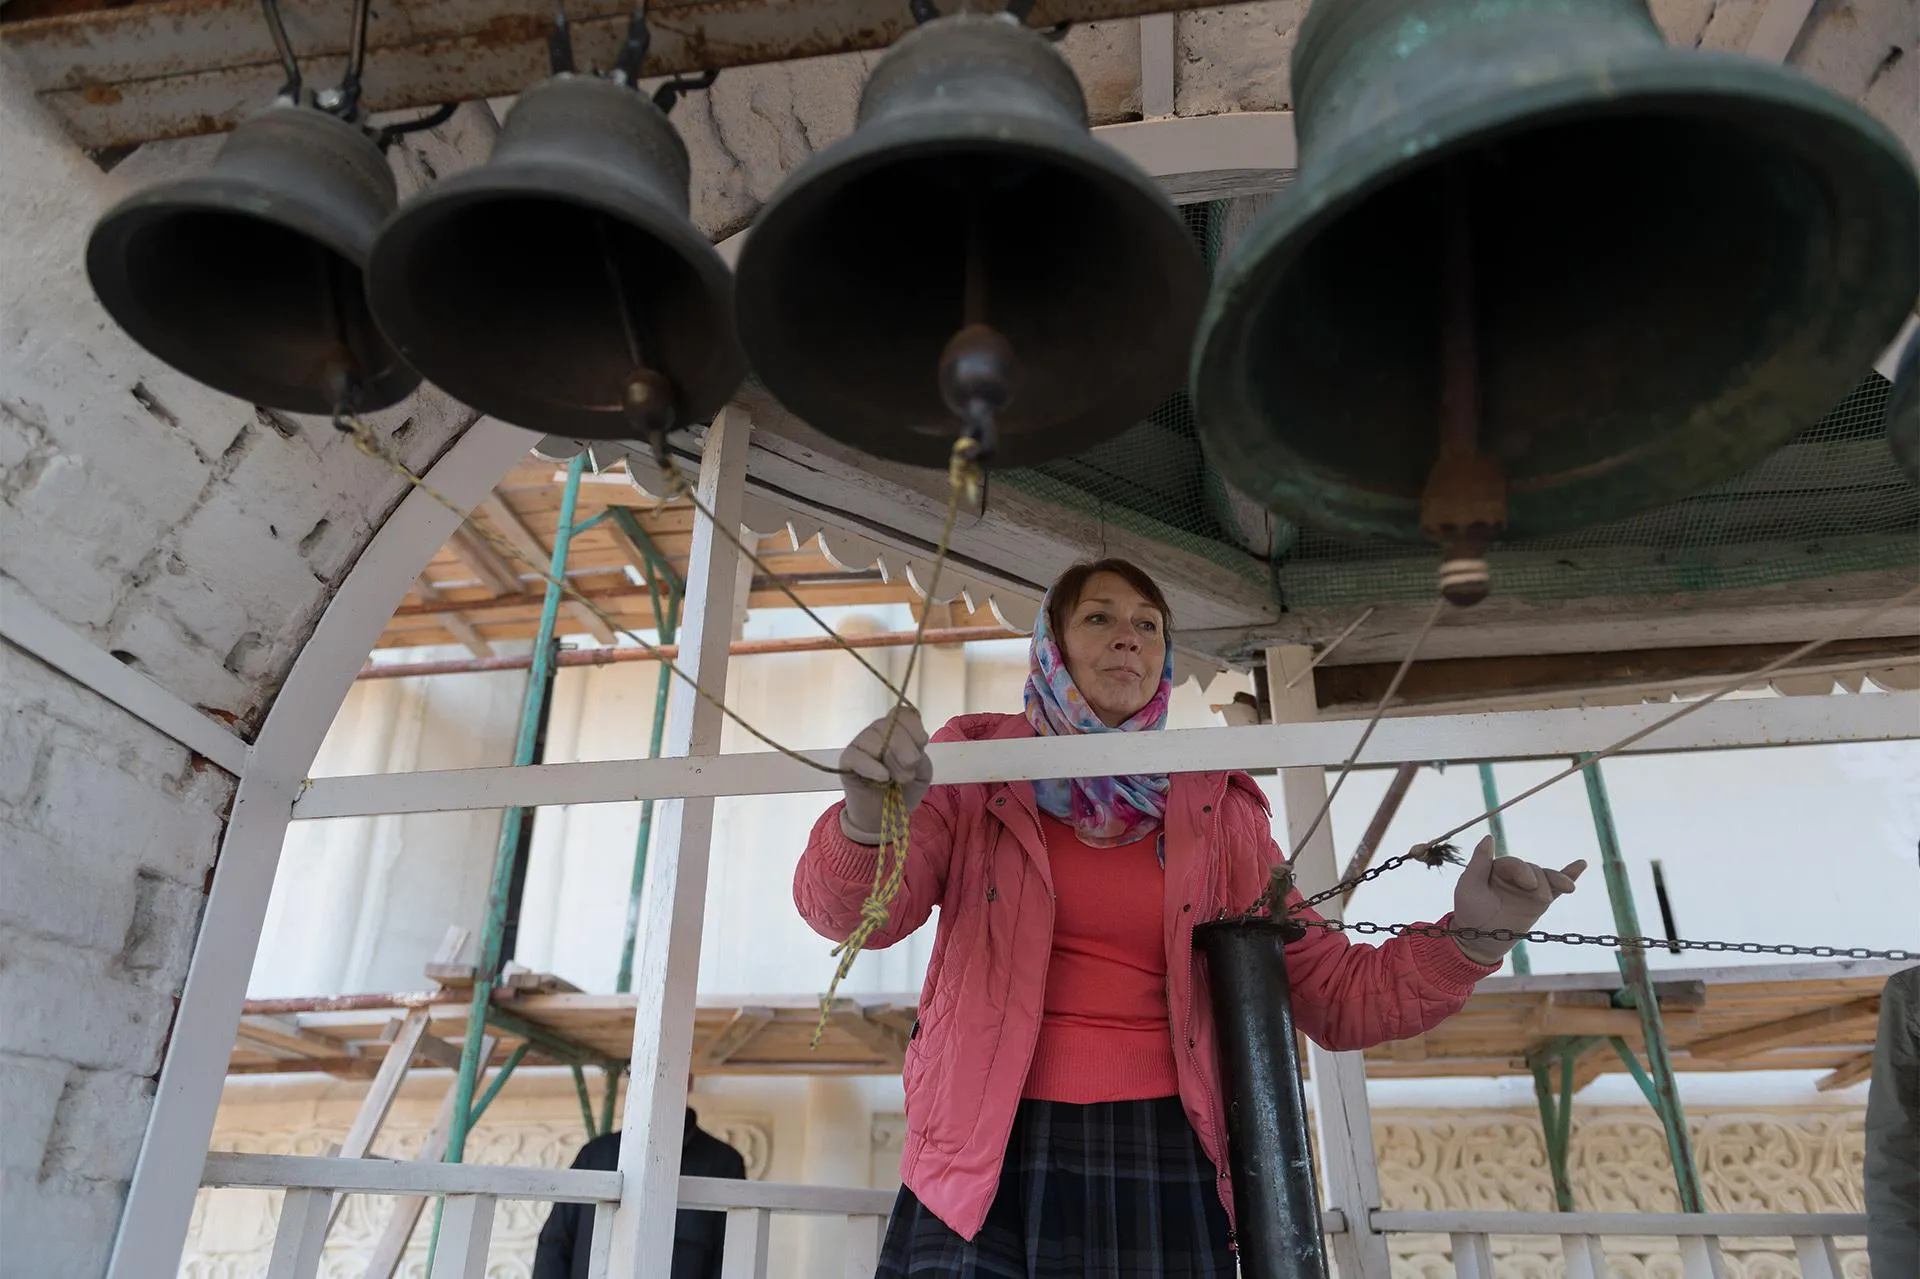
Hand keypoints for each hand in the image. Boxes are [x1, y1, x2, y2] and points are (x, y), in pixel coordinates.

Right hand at [837, 709, 932, 844]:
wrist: (885, 817)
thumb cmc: (904, 790)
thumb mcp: (922, 771)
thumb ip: (920, 754)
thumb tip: (909, 749)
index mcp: (897, 730)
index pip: (903, 714)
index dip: (914, 728)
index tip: (922, 745)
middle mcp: (877, 732)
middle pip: (890, 726)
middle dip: (905, 750)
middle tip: (909, 772)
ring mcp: (860, 744)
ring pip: (874, 739)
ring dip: (891, 761)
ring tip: (896, 779)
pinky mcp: (846, 761)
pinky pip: (857, 756)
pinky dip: (871, 766)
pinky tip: (883, 777)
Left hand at [1450, 837, 1585, 964]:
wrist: (1479, 938)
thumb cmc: (1469, 911)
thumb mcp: (1469, 886)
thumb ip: (1480, 862)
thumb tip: (1489, 837)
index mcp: (1497, 868)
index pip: (1515, 863)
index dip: (1523, 871)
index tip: (1528, 884)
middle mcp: (1515, 876)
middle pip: (1534, 870)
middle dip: (1540, 881)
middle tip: (1540, 897)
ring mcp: (1529, 889)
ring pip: (1547, 878)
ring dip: (1558, 880)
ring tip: (1567, 888)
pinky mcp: (1539, 902)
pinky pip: (1556, 887)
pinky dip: (1569, 875)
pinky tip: (1581, 864)